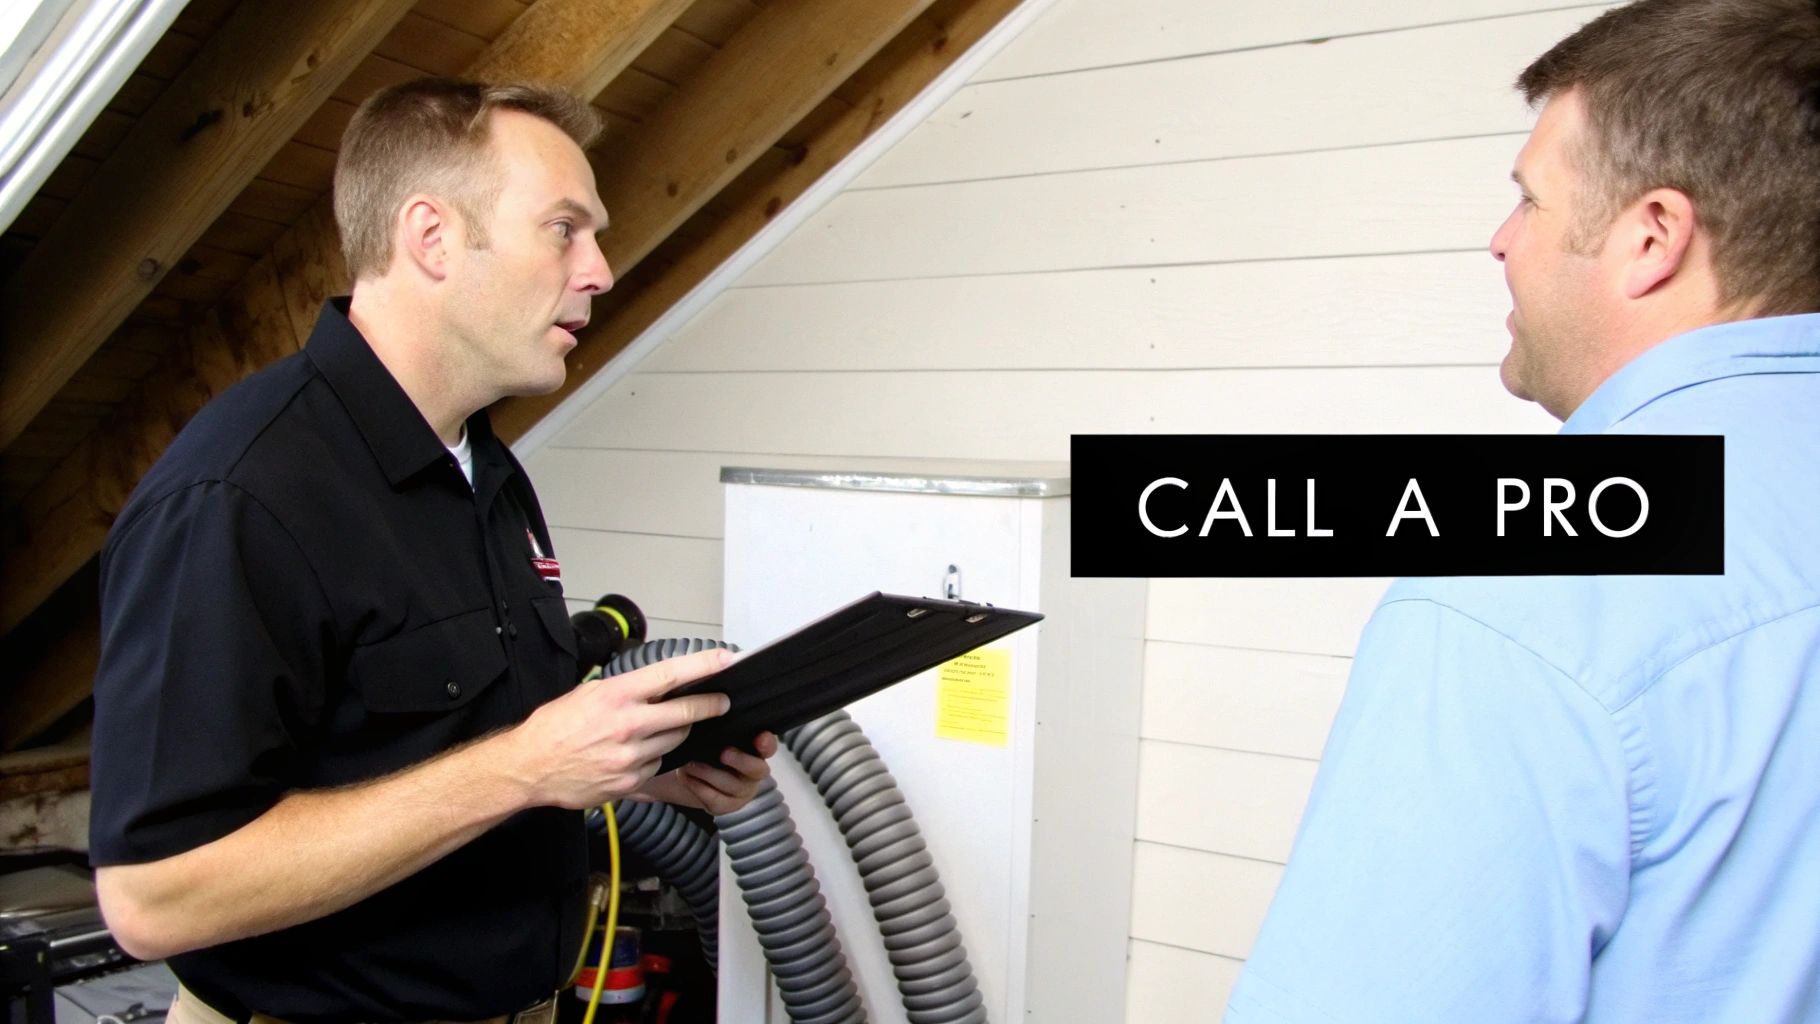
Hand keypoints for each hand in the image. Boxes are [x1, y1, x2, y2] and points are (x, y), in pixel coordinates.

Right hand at [502, 648, 732, 808]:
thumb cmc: (554, 727)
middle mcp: (627, 725)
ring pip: (675, 741)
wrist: (529, 767)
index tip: (726, 659)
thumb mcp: (588, 694)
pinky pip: (657, 765)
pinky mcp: (629, 782)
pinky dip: (654, 757)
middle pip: (685, 713)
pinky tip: (635, 754)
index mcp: (616, 696)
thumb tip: (658, 684)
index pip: (670, 675)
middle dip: (709, 706)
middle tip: (721, 702)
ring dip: (676, 732)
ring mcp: (630, 757)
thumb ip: (624, 690)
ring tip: (660, 728)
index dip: (703, 665)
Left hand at [637, 732, 777, 814]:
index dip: (767, 743)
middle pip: (757, 770)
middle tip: (723, 752)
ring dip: (710, 773)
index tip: (760, 736)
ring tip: (691, 763)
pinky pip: (716, 800)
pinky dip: (699, 788)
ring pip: (732, 786)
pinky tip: (685, 776)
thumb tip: (714, 704)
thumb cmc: (701, 746)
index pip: (769, 747)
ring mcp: (741, 792)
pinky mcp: (725, 807)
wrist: (681, 770)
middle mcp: (753, 772)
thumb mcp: (710, 732)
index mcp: (755, 751)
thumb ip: (720, 724)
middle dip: (740, 761)